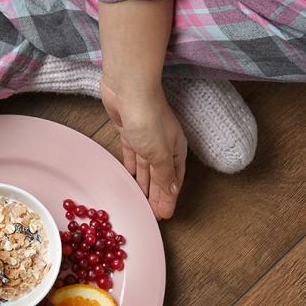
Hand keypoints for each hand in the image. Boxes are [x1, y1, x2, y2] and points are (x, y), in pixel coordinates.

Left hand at [101, 79, 185, 218]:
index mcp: (176, 150)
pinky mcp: (129, 131)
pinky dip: (133, 166)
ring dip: (145, 183)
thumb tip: (173, 192)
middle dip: (157, 194)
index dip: (169, 198)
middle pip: (160, 175)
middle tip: (152, 213)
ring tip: (141, 200)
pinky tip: (132, 175)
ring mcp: (145, 138)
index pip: (174, 180)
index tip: (164, 215)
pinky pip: (133, 154)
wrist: (130, 90)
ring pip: (146, 167)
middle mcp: (163, 145)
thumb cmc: (149, 120)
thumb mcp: (159, 154)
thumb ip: (164, 175)